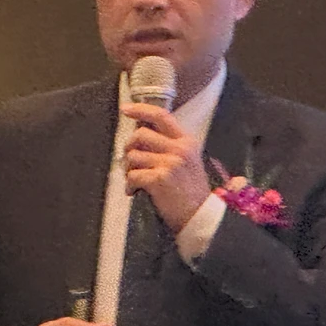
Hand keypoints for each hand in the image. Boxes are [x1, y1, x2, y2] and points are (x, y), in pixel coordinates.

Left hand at [122, 103, 211, 231]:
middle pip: (140, 135)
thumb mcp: (188, 161)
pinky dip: (129, 185)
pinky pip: (132, 175)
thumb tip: (141, 134)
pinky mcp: (159, 179)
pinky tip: (135, 191)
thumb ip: (170, 145)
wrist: (200, 216)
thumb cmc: (191, 191)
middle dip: (129, 147)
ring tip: (136, 180)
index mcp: (186, 141)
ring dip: (128, 169)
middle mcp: (179, 149)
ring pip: (133, 156)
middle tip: (131, 162)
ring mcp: (169, 164)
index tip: (126, 110)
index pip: (161, 116)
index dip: (141, 110)